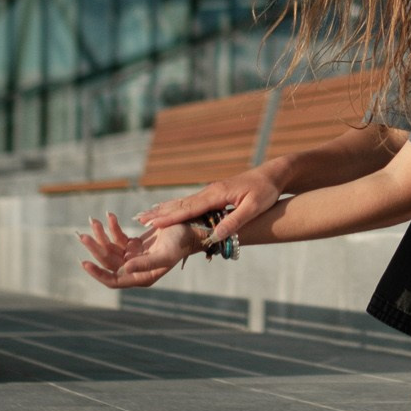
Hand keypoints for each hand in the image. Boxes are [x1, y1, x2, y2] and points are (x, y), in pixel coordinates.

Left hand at [78, 213, 202, 289]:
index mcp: (142, 277)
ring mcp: (133, 256)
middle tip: (84, 236)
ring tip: (94, 221)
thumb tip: (126, 269)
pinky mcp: (134, 244)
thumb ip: (146, 264)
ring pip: (110, 248)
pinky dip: (112, 227)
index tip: (85, 263)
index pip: (114, 280)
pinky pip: (118, 237)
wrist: (190, 229)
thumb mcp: (165, 254)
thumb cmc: (181, 243)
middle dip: (96, 248)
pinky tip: (110, 216)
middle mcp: (135, 269)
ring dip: (101, 235)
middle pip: (108, 261)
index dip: (99, 274)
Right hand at [136, 165, 284, 243]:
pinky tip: (168, 209)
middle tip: (139, 220)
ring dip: (164, 209)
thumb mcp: (253, 208)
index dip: (170, 217)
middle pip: (180, 204)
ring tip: (146, 215)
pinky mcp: (213, 194)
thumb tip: (216, 235)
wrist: (271, 175)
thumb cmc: (265, 192)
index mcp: (216, 195)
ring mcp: (210, 192)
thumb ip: (235, 221)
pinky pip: (190, 202)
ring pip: (182, 202)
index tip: (153, 224)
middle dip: (160, 213)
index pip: (189, 208)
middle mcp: (209, 192)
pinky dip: (175, 206)